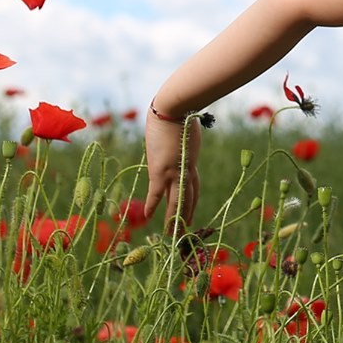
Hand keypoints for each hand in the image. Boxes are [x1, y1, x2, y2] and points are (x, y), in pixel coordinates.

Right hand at [143, 107, 201, 239]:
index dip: (191, 202)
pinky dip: (153, 205)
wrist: (173, 110)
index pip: (193, 187)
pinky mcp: (161, 171)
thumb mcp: (186, 131)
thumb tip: (181, 134)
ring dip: (174, 217)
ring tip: (172, 232)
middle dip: (185, 215)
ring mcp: (174, 173)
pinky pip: (156, 194)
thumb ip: (184, 140)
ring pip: (176, 201)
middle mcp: (185, 171)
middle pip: (188, 198)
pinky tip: (149, 217)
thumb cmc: (180, 114)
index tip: (190, 212)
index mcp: (191, 163)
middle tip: (184, 230)